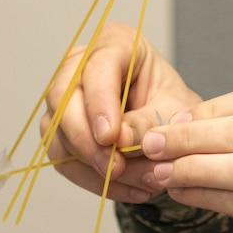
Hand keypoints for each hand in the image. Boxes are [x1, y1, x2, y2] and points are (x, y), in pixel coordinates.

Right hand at [39, 22, 201, 204]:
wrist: (173, 129)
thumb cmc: (175, 108)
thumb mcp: (175, 112)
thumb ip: (148, 123)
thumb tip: (119, 141)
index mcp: (117, 43)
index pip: (97, 67)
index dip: (100, 103)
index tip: (110, 137)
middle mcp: (82, 64)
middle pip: (62, 97)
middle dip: (87, 139)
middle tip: (115, 167)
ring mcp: (65, 96)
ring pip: (57, 131)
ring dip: (92, 165)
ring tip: (136, 184)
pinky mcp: (59, 128)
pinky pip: (62, 157)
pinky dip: (92, 179)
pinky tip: (125, 189)